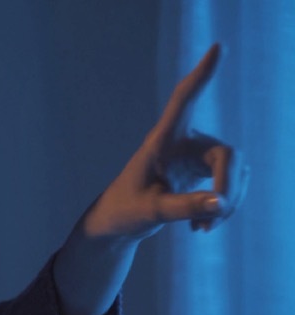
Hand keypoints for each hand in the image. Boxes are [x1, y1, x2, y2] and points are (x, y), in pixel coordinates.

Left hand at [83, 43, 248, 239]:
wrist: (117, 224)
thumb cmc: (124, 211)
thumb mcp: (151, 211)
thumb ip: (183, 207)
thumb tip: (221, 203)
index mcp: (162, 140)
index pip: (184, 101)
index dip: (201, 75)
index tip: (217, 48)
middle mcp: (183, 143)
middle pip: (226, 154)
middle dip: (229, 187)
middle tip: (215, 219)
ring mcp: (195, 158)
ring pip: (234, 172)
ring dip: (227, 202)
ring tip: (203, 228)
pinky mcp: (202, 173)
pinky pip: (230, 186)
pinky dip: (222, 207)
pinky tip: (202, 227)